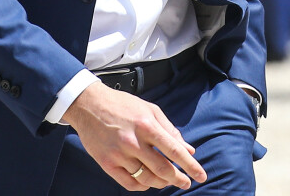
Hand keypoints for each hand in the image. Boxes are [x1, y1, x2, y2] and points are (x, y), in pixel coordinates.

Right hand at [62, 81, 206, 190]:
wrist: (88, 104)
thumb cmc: (122, 105)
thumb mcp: (149, 109)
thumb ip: (169, 129)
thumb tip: (188, 149)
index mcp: (146, 124)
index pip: (174, 150)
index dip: (190, 165)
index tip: (201, 175)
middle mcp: (133, 141)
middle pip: (162, 169)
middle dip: (178, 178)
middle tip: (186, 182)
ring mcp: (119, 154)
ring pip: (147, 178)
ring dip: (162, 183)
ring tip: (168, 181)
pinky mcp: (107, 163)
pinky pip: (129, 183)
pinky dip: (142, 186)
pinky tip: (148, 181)